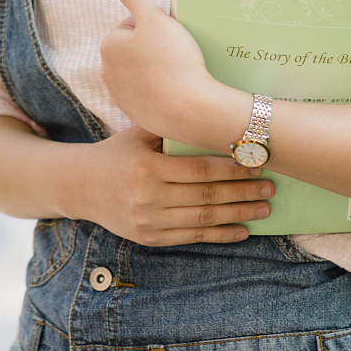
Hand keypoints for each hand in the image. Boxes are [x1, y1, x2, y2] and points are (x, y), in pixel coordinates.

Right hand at [63, 128, 274, 245]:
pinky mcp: (150, 238)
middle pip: (205, 196)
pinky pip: (192, 238)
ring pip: (203, 219)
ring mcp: (149, 221)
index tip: (256, 163)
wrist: (80, 186)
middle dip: (241, 191)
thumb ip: (169, 127)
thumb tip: (210, 112)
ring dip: (237, 214)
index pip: (198, 169)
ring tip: (263, 208)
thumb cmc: (115, 154)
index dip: (230, 168)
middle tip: (270, 187)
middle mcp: (148, 196)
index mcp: (146, 167)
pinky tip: (242, 230)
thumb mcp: (137, 134)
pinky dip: (219, 235)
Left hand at [99, 0, 240, 145]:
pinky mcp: (137, 115)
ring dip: (158, 70)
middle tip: (178, 52)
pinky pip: (150, 96)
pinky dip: (162, 92)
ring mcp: (122, 97)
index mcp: (109, 46)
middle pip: (135, 50)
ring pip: (142, 74)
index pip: (132, 26)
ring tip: (181, 71)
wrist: (191, 110)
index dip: (154, 27)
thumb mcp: (155, 18)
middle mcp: (108, 73)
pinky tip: (178, 91)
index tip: (171, 35)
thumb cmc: (173, 60)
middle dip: (154, 49)